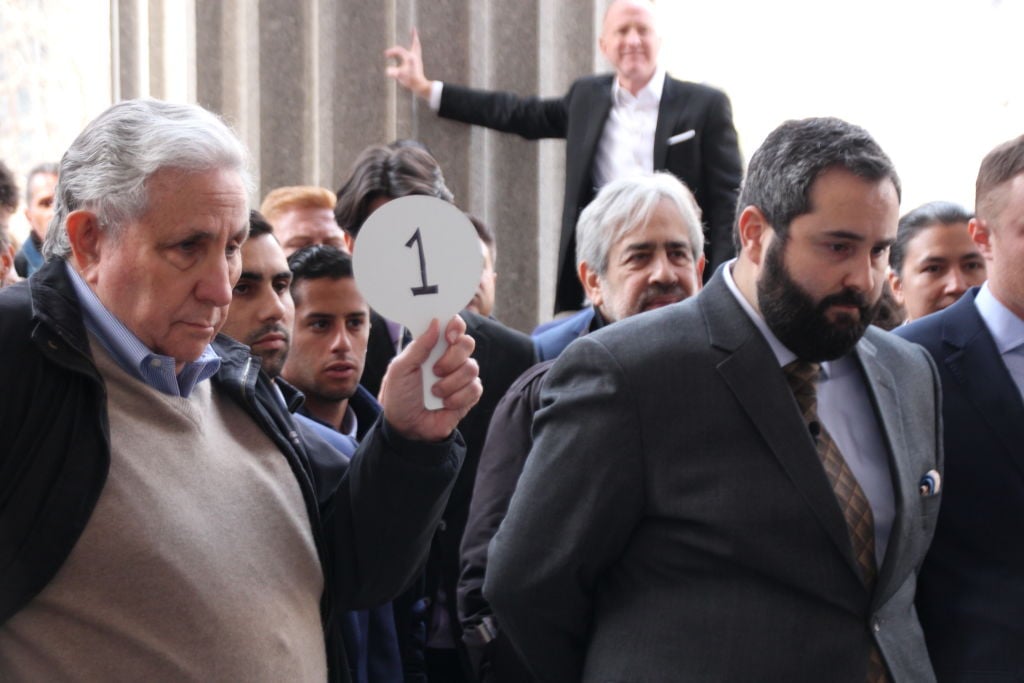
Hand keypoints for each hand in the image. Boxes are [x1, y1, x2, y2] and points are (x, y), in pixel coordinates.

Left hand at [379, 316, 480, 441]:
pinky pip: (475, 388)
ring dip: (450, 382)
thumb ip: (419, 345)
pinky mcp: (469, 396)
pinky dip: (458, 397)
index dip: (456, 326)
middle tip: (435, 371)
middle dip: (451, 358)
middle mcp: (450, 359)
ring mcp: (461, 377)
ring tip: (435, 392)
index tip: (449, 336)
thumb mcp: (400, 368)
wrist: (405, 428)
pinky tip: (445, 404)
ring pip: (472, 367)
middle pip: (467, 343)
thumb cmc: (399, 396)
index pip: (453, 326)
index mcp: (433, 347)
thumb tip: (436, 322)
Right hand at [384, 27, 432, 99]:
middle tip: (414, 29)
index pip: (399, 50)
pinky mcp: (418, 64)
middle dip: (413, 36)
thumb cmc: (410, 80)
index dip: (392, 51)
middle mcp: (415, 57)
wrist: (420, 86)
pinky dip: (415, 49)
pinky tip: (413, 51)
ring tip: (414, 37)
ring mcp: (418, 60)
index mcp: (410, 57)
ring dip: (415, 42)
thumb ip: (394, 73)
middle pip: (415, 44)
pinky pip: (417, 53)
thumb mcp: (400, 76)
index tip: (386, 55)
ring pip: (417, 48)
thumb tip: (387, 71)